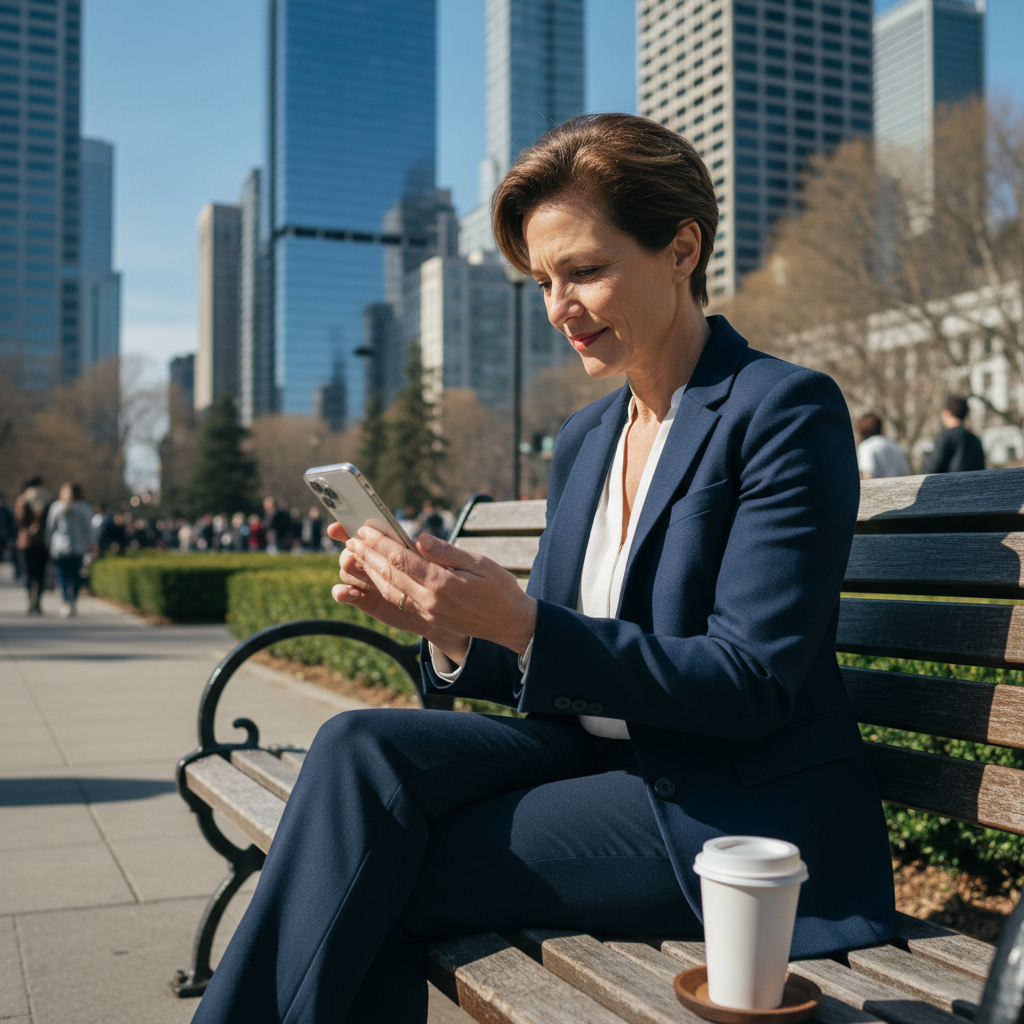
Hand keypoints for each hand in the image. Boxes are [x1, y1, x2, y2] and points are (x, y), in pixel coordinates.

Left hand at [327, 520, 535, 664]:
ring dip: (370, 570)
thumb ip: (446, 552)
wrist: (510, 623)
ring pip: (389, 590)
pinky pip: (398, 601)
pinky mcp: (428, 618)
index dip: (380, 543)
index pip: (401, 560)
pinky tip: (376, 574)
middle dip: (368, 555)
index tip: (365, 529)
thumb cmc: (499, 588)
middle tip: (351, 538)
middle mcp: (429, 601)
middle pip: (389, 575)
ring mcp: (427, 612)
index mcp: (441, 584)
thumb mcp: (478, 562)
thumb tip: (419, 538)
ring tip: (357, 553)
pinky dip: (383, 586)